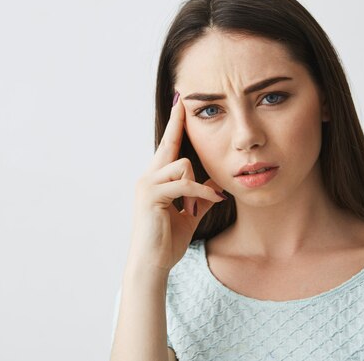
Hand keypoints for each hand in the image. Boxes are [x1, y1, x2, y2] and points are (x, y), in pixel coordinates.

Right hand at [127, 92, 226, 272]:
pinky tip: (203, 205)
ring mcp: (147, 184)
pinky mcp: (151, 195)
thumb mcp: (189, 215)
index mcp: (157, 179)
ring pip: (182, 165)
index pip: (168, 148)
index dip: (175, 126)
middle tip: (182, 99)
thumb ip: (200, 198)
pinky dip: (199, 194)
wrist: (153, 263)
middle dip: (177, 123)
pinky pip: (183, 184)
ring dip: (197, 187)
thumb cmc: (168, 240)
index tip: (180, 105)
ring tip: (193, 208)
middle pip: (169, 145)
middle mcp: (148, 177)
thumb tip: (217, 186)